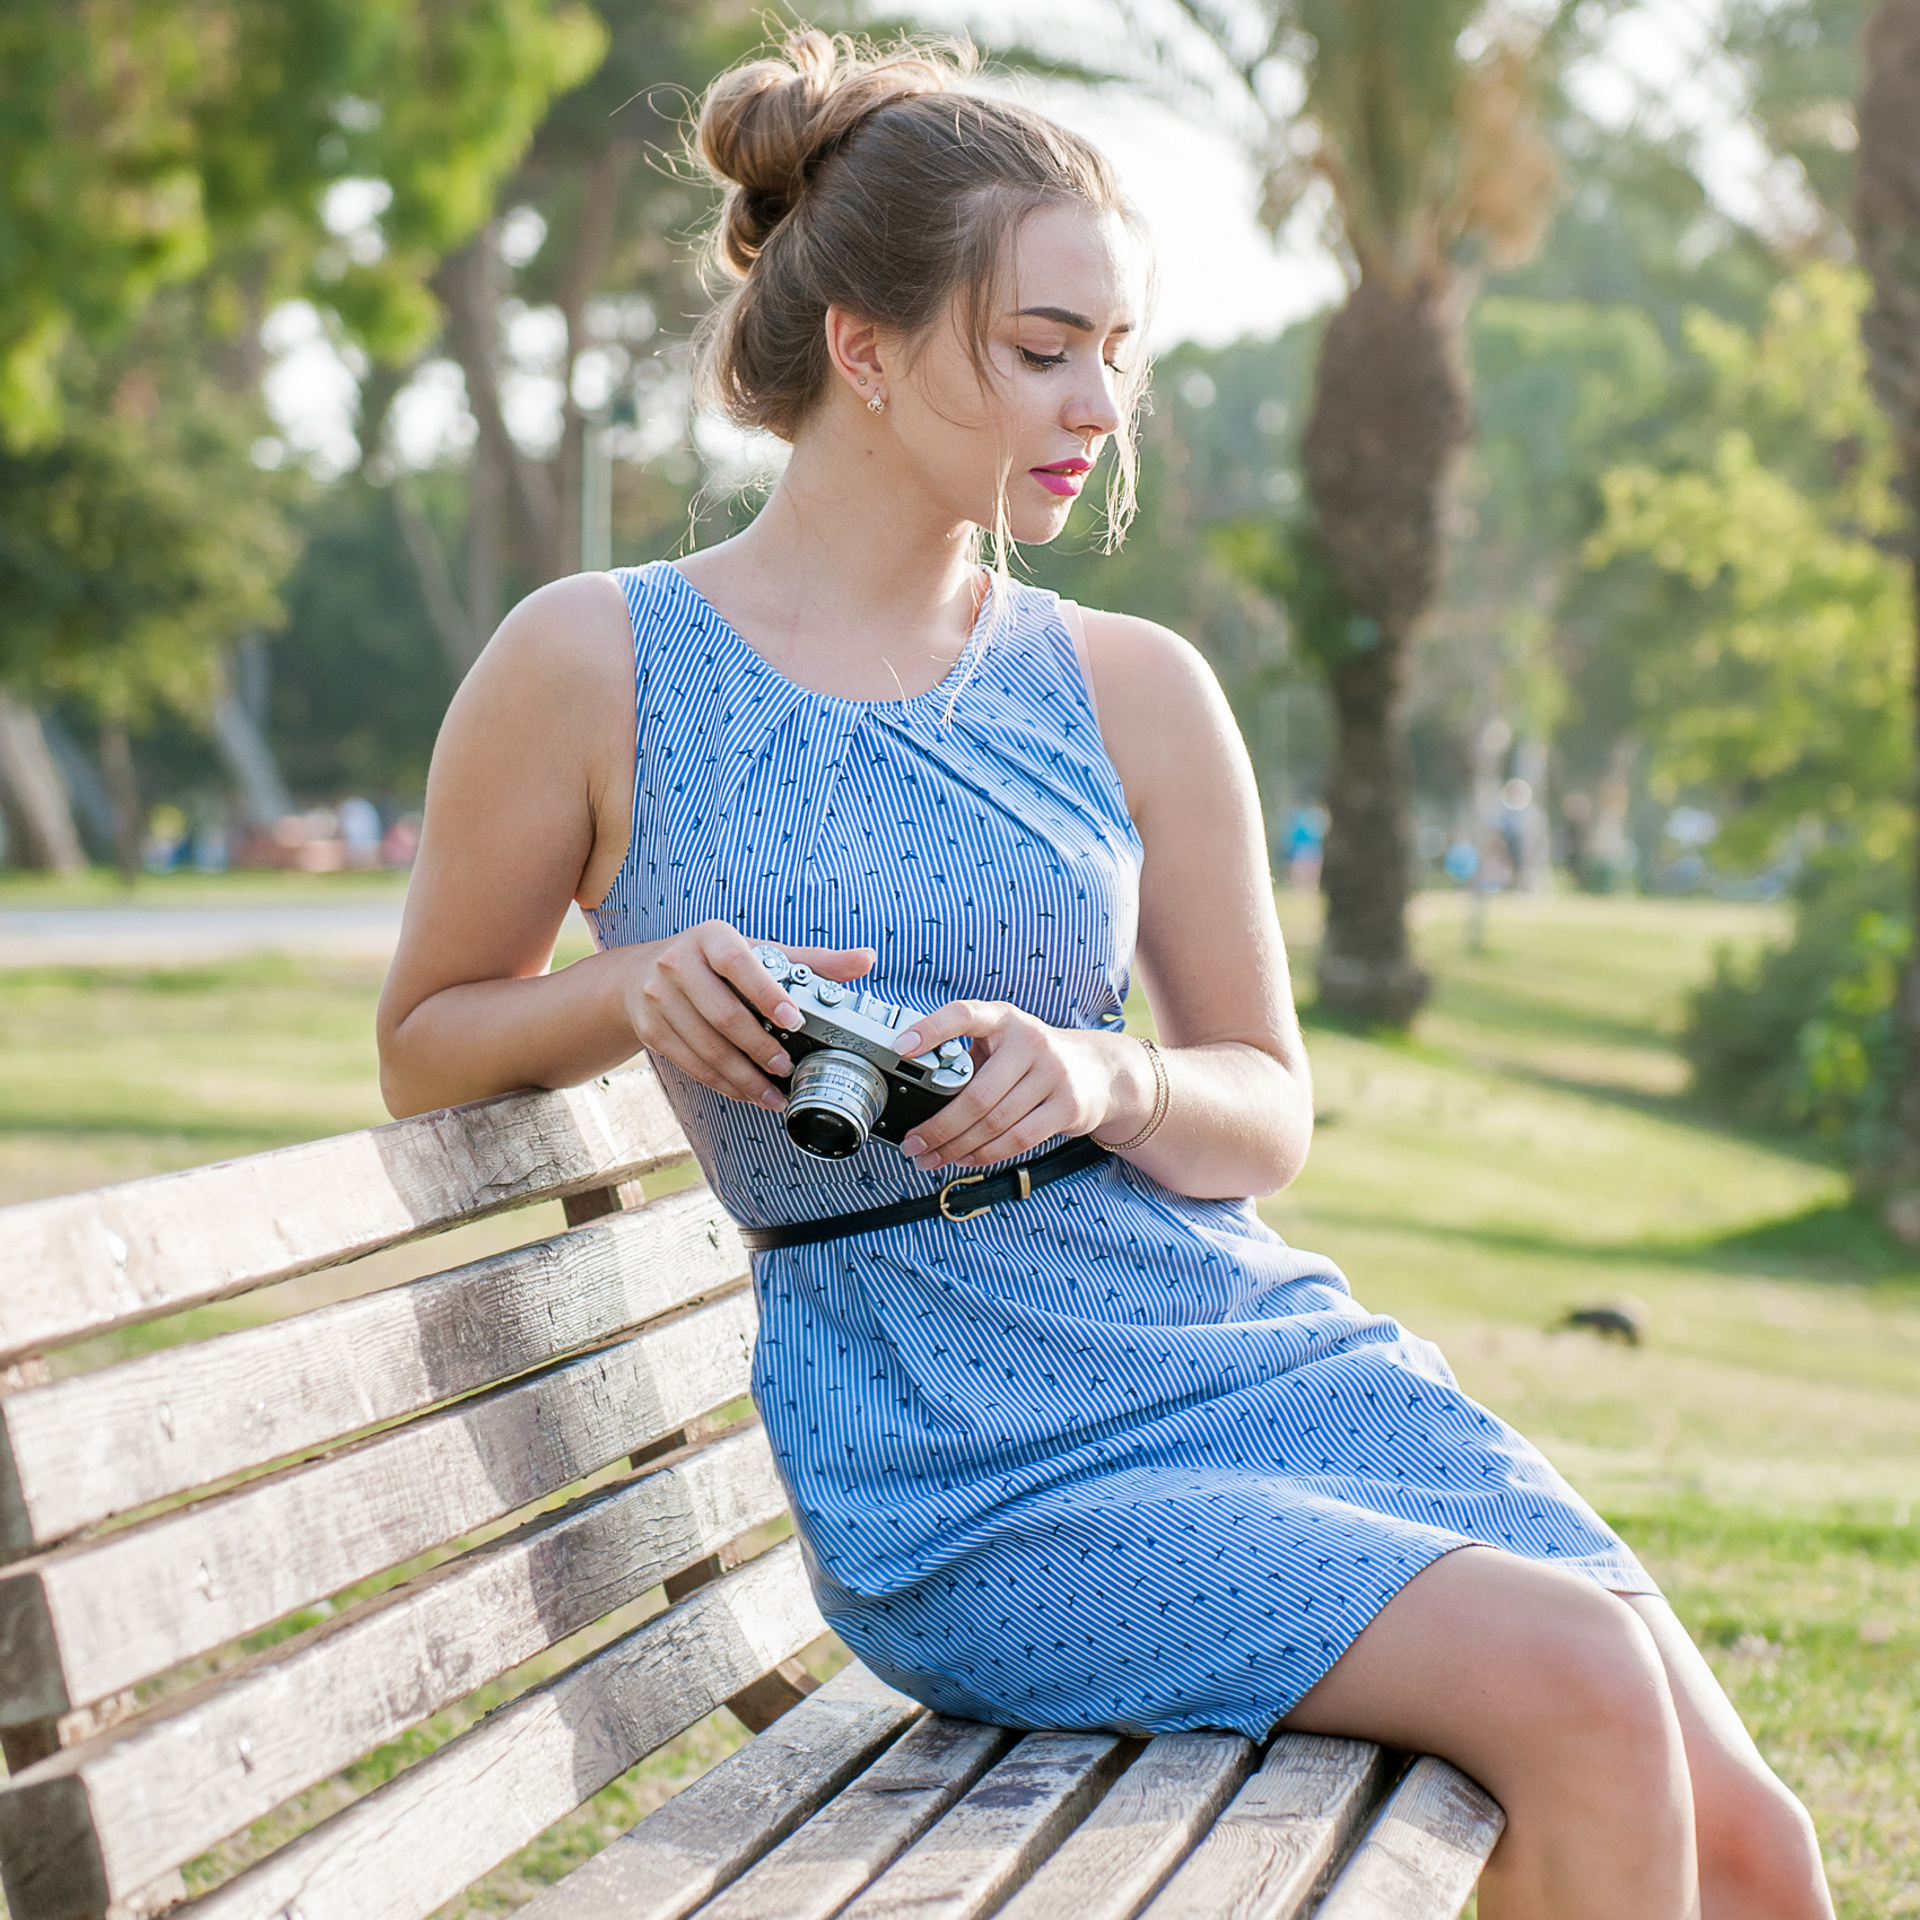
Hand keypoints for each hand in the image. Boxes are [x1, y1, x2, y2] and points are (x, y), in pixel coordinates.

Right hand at [621, 921, 873, 1110]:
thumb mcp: (757, 952)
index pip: (739, 964)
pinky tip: (747, 1093)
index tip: (795, 1022)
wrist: (641, 975)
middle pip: (723, 1015)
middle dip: (760, 1048)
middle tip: (788, 1069)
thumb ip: (812, 960)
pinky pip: (691, 1064)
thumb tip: (865, 960)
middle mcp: (677, 963)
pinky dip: (722, 1083)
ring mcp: (657, 997)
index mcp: (710, 938)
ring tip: (772, 1093)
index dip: (767, 994)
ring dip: (743, 1077)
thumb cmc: (714, 962)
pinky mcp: (650, 1029)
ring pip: (706, 1047)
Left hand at [890, 1002, 1143, 1172]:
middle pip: (975, 1094)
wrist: (1098, 1071)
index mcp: (1003, 1018)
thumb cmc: (1032, 1059)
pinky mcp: (1069, 1104)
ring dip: (957, 1147)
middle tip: (912, 1144)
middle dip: (937, 1127)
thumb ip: (968, 1057)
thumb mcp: (1003, 1043)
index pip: (963, 1014)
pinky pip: (1018, 1138)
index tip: (900, 1048)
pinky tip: (967, 1158)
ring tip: (933, 1157)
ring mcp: (1053, 1072)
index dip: (930, 1030)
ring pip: (994, 1122)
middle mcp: (1029, 1040)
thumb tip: (913, 1090)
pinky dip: (986, 1154)